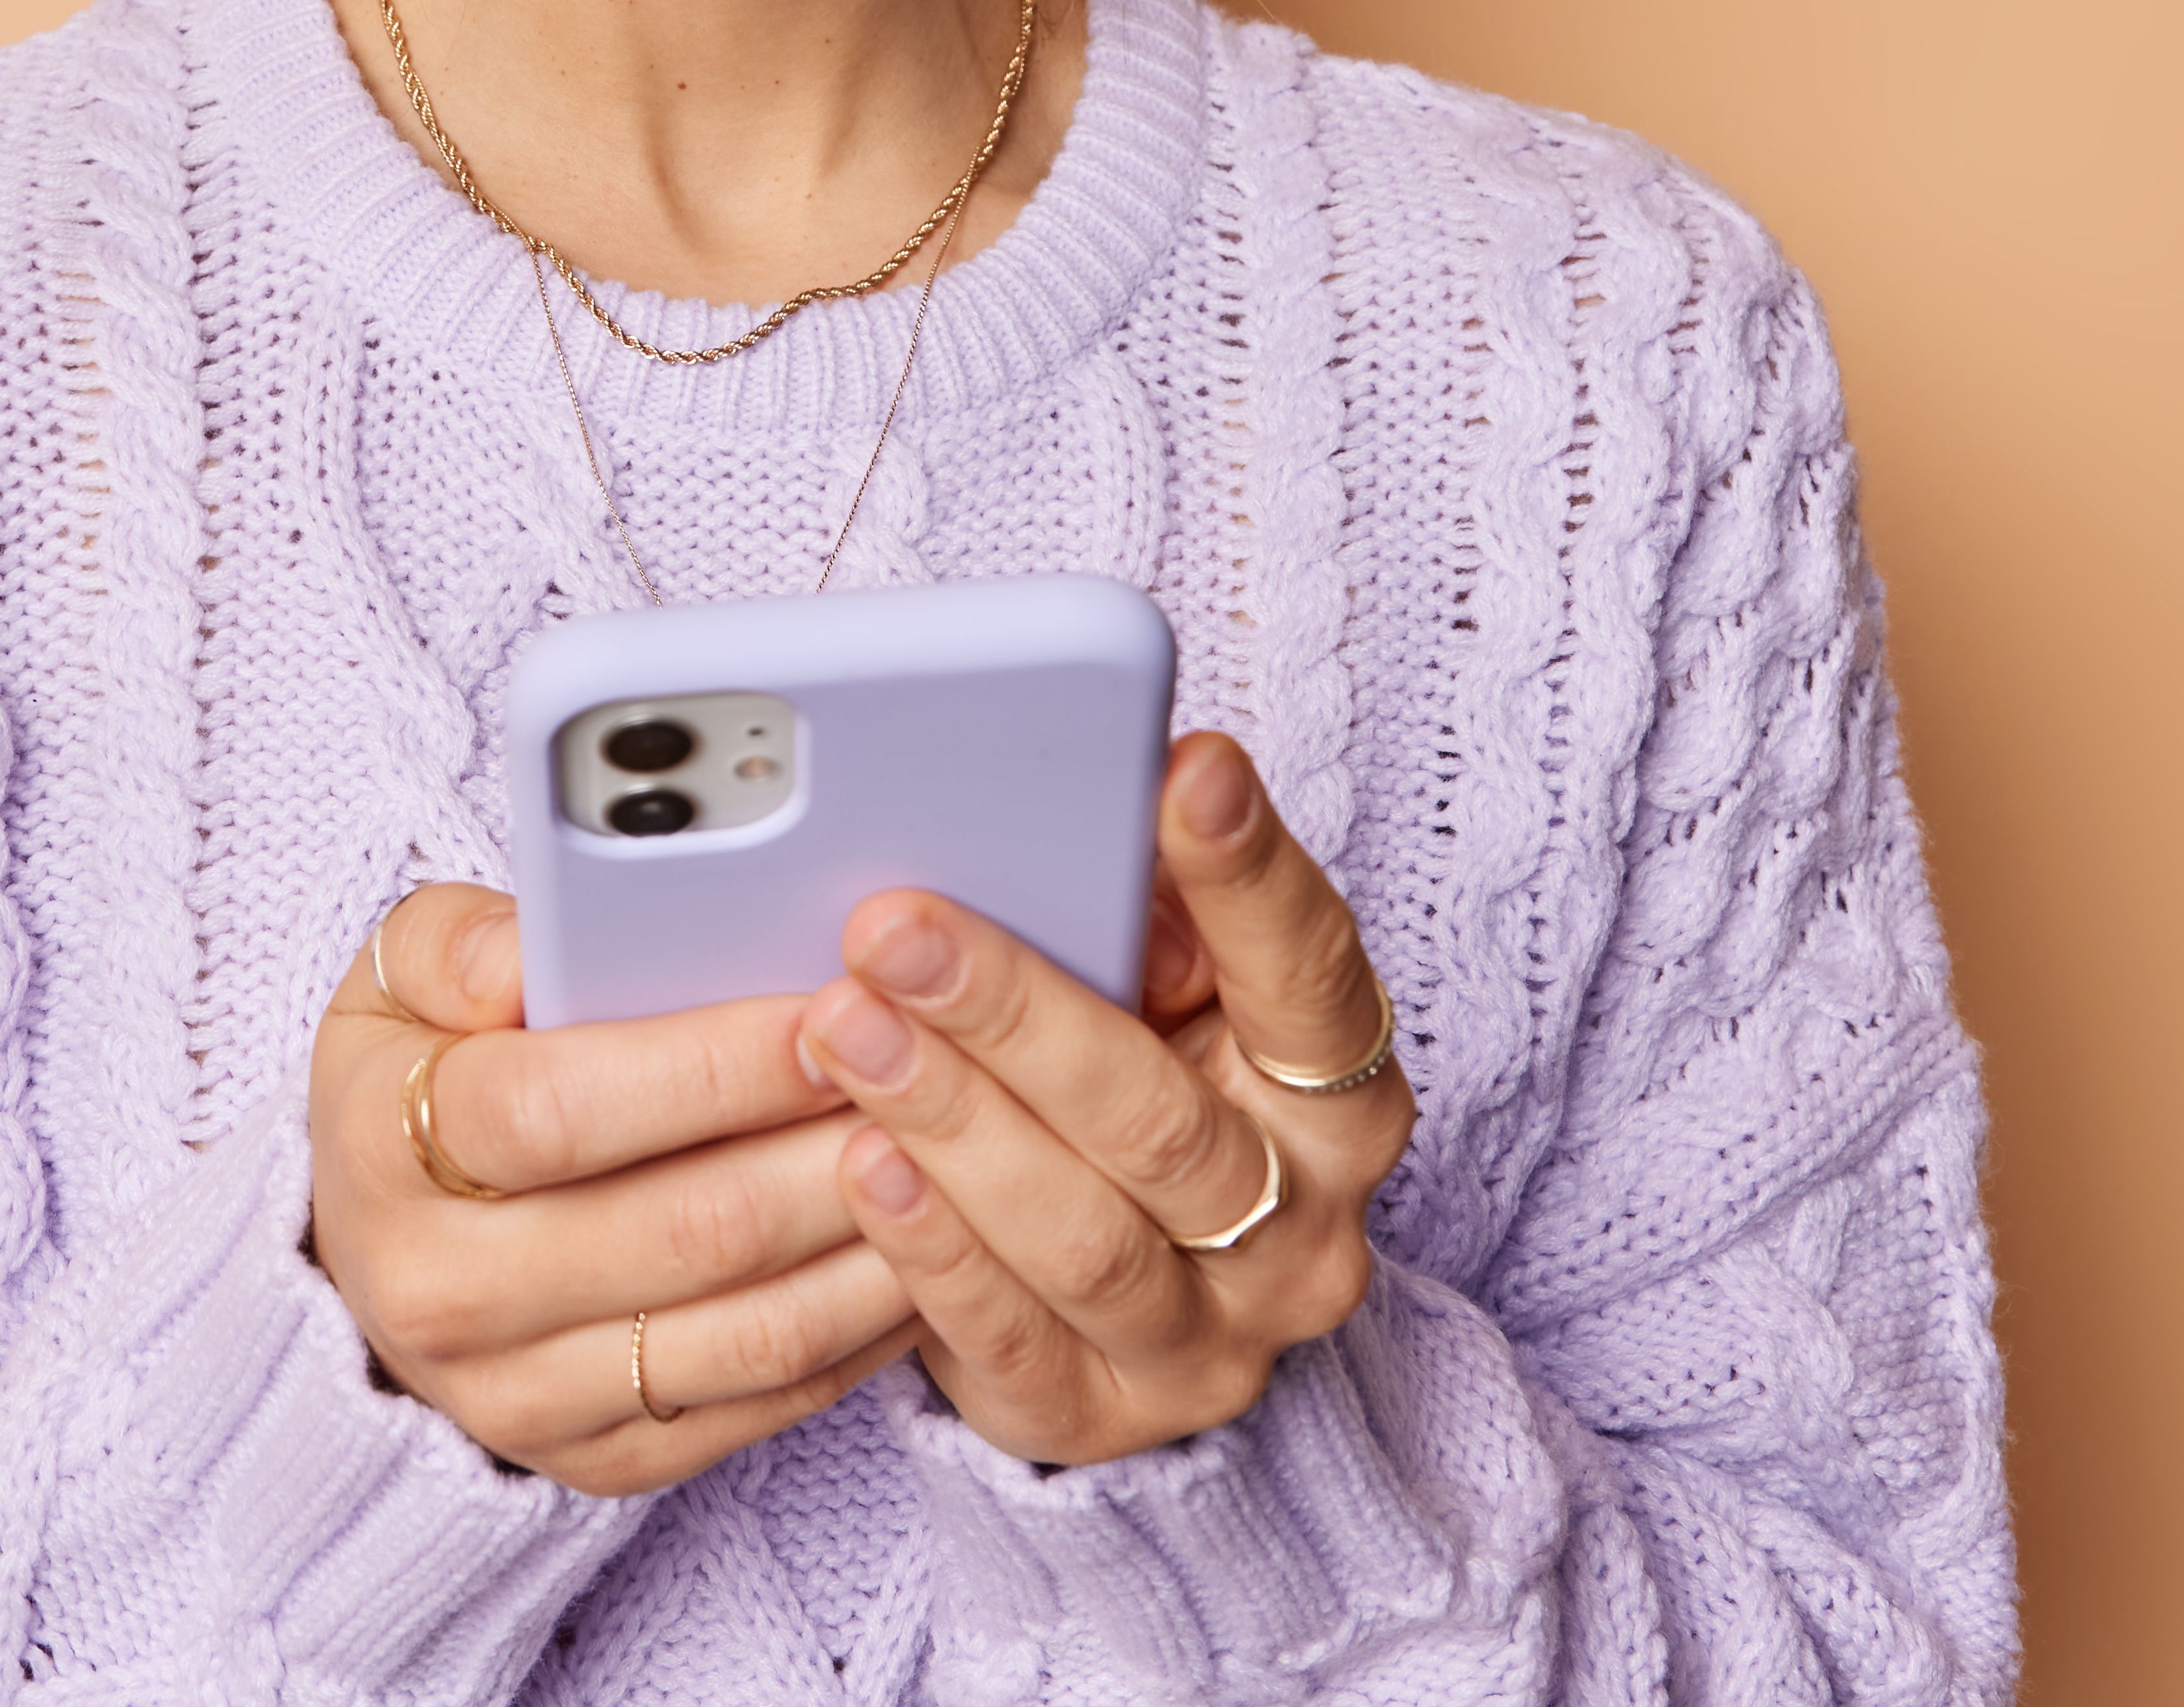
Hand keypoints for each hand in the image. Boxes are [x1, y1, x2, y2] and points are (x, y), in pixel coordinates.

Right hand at [305, 885, 922, 1494]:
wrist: (377, 1246)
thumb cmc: (418, 1076)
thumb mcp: (401, 978)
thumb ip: (462, 944)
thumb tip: (538, 951)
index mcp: (384, 1158)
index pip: (559, 1111)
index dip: (708, 1066)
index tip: (825, 1014)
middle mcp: (445, 1298)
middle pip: (687, 1229)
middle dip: (829, 1147)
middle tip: (930, 1074)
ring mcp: (526, 1398)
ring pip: (752, 1329)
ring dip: (878, 1244)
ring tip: (954, 1158)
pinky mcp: (606, 1461)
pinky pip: (773, 1399)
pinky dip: (867, 1326)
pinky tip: (923, 1247)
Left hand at [788, 731, 1416, 1466]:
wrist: (1123, 1302)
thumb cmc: (1130, 1086)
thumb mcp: (1158, 998)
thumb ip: (1140, 917)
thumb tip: (1089, 814)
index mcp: (1337, 1097)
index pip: (1311, 976)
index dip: (1250, 874)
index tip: (1184, 767)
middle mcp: (1304, 1229)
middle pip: (1162, 1121)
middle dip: (1018, 1015)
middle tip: (893, 924)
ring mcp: (1213, 1339)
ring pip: (1086, 1234)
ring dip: (954, 1123)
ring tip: (846, 1028)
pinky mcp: (1105, 1416)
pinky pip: (1013, 1337)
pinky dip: (932, 1250)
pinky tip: (860, 1163)